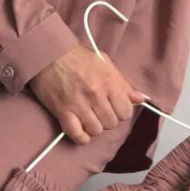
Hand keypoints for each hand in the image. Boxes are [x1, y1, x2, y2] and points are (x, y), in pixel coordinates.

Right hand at [28, 45, 148, 145]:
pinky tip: (81, 130)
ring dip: (93, 127)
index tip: (113, 108)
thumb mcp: (104, 63)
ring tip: (88, 118)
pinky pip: (76, 134)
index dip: (121, 112)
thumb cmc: (76, 57)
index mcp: (108, 81)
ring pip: (95, 130)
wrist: (47, 53)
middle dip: (107, 120)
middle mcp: (95, 93)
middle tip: (99, 112)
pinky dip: (81, 137)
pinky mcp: (62, 110)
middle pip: (111, 123)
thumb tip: (141, 98)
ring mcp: (78, 103)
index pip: (125, 112)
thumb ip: (123, 83)